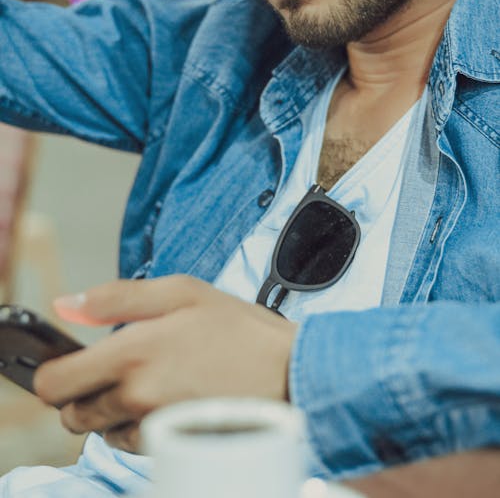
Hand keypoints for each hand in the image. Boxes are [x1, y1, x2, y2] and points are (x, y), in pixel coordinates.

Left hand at [33, 276, 297, 453]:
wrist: (291, 374)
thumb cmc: (239, 329)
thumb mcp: (181, 291)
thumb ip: (117, 297)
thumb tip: (66, 305)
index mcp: (131, 352)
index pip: (53, 384)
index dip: (54, 372)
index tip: (70, 362)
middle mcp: (135, 396)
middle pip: (72, 412)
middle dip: (85, 391)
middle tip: (119, 366)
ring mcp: (153, 426)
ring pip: (102, 430)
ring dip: (112, 410)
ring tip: (151, 380)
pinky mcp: (172, 447)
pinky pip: (133, 444)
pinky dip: (138, 426)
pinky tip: (168, 400)